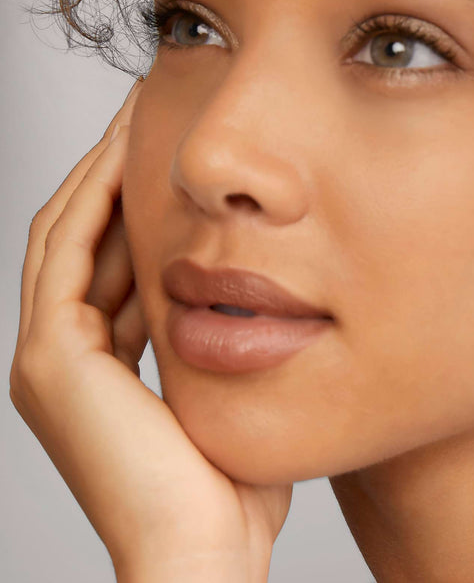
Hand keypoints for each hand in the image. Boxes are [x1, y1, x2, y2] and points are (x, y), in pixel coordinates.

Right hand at [9, 77, 292, 581]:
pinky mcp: (51, 360)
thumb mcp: (224, 393)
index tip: (170, 150)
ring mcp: (48, 357)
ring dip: (100, 169)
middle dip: (111, 169)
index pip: (111, 260)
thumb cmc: (230, 486)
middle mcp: (62, 354)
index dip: (134, 199)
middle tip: (146, 110)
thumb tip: (252, 299)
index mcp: (100, 363)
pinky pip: (68, 254)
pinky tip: (125, 153)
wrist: (205, 557)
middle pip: (83, 235)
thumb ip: (219, 345)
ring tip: (134, 113)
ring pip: (68, 232)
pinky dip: (93, 199)